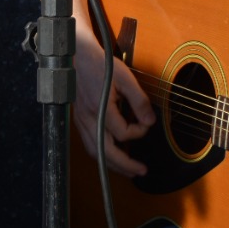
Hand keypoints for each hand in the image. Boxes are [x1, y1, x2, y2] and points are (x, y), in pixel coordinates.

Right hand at [72, 28, 155, 177]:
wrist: (78, 55)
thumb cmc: (101, 65)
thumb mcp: (125, 78)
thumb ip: (139, 101)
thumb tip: (150, 121)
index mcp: (101, 108)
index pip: (123, 133)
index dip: (139, 131)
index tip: (146, 122)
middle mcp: (89, 119)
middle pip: (106, 152)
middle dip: (125, 166)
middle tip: (141, 171)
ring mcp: (81, 122)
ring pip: (95, 153)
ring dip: (112, 165)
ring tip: (128, 170)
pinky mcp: (79, 121)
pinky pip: (89, 145)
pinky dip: (102, 155)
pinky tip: (111, 155)